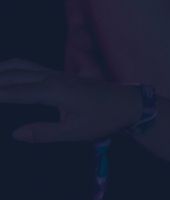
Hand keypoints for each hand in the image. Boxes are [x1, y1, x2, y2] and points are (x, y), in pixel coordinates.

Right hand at [0, 59, 142, 142]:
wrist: (127, 104)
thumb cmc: (104, 120)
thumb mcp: (76, 132)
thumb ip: (45, 133)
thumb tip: (15, 134)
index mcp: (51, 91)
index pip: (11, 92)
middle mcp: (49, 77)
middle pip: (9, 75)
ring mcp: (52, 72)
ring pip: (16, 66)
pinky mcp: (56, 73)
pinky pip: (25, 65)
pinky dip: (8, 67)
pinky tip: (2, 72)